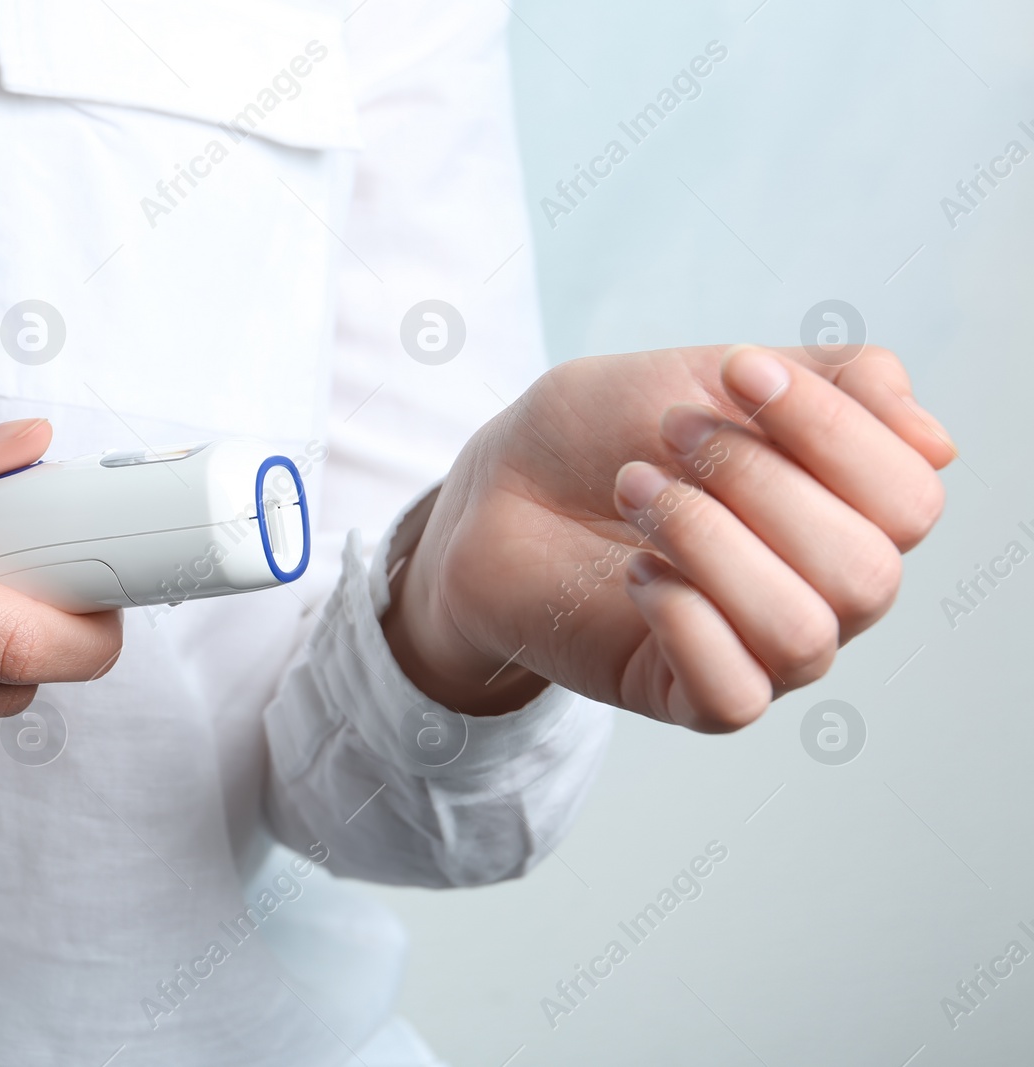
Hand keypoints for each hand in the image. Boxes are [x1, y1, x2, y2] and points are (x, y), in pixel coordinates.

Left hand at [382, 345, 952, 731]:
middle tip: (669, 433)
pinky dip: (683, 618)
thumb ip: (839, 385)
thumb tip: (938, 444)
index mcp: (848, 513)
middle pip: (867, 571)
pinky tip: (634, 571)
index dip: (832, 429)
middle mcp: (824, 593)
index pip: (910, 497)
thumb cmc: (607, 433)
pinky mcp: (688, 698)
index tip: (734, 371)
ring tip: (634, 490)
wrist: (497, 488)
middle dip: (758, 483)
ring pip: (800, 633)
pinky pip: (734, 694)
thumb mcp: (718, 374)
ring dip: (708, 542)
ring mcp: (760, 654)